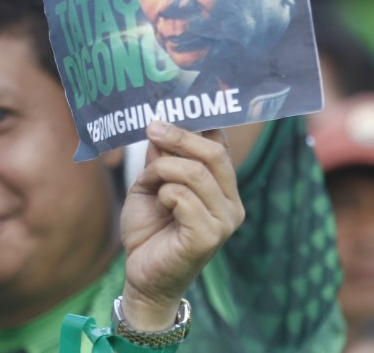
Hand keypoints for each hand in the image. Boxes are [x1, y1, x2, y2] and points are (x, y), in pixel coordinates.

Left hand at [119, 122, 243, 330]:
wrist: (142, 275)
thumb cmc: (149, 230)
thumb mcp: (150, 185)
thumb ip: (160, 158)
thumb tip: (160, 125)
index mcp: (223, 188)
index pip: (221, 145)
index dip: (204, 121)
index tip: (183, 99)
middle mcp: (232, 204)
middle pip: (214, 154)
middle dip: (179, 136)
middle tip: (152, 127)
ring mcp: (224, 222)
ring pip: (195, 173)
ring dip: (163, 170)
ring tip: (148, 182)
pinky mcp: (209, 237)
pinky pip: (183, 197)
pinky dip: (164, 193)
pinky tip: (160, 204)